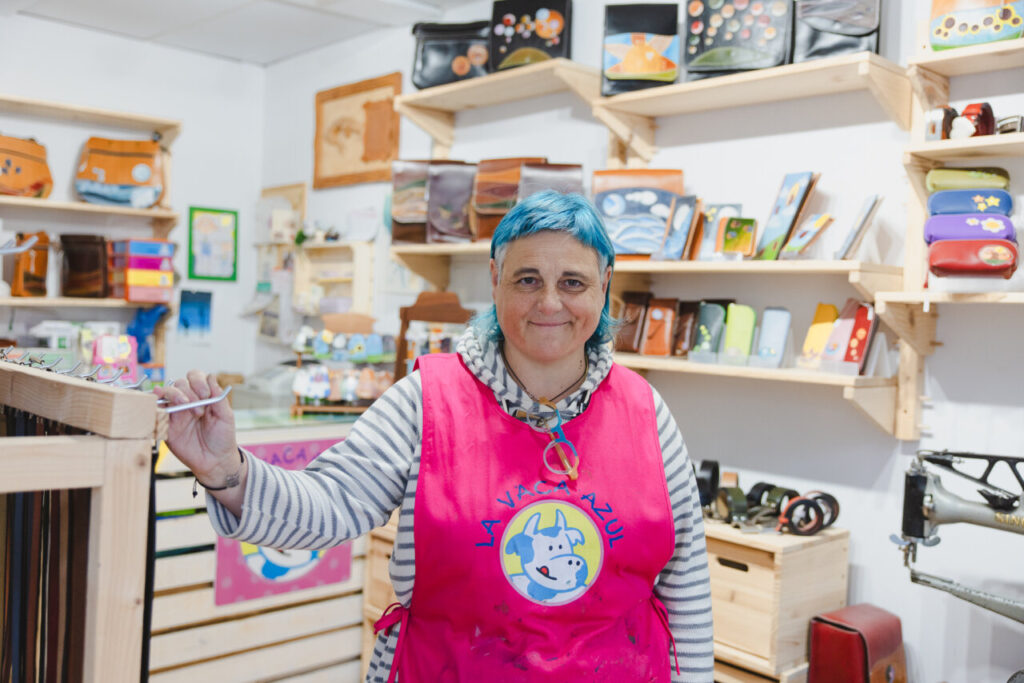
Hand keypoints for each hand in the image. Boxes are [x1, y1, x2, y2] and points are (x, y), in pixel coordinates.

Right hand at [154, 370, 239, 484]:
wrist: (215, 461)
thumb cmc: (222, 438)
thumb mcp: (226, 417)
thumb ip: (218, 397)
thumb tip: (211, 377)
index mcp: (202, 396)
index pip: (195, 377)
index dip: (198, 381)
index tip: (206, 395)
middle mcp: (187, 401)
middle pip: (179, 383)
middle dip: (189, 392)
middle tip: (199, 410)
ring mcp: (175, 412)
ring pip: (165, 393)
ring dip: (174, 394)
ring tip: (184, 405)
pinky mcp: (165, 426)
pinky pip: (154, 412)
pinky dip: (154, 406)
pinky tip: (161, 406)